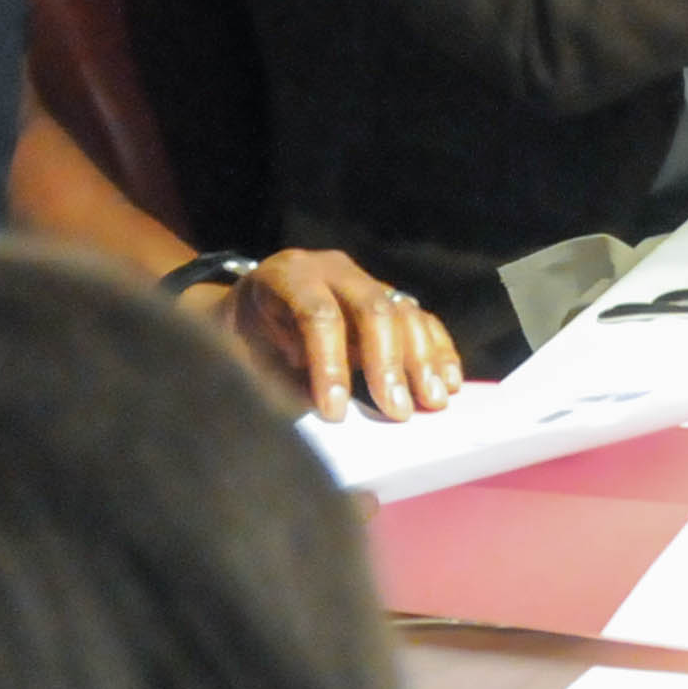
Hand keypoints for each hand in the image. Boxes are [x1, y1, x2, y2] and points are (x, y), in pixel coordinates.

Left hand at [228, 249, 462, 421]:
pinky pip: (422, 320)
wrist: (243, 313)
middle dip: (388, 363)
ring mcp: (365, 280)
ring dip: (422, 360)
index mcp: (287, 275)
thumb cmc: (240, 341)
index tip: (335, 414)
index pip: (319, 315)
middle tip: (397, 412)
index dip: (329, 365)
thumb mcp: (244, 359)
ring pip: (404, 312)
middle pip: (373, 309)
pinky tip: (447, 382)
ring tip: (431, 402)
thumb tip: (324, 419)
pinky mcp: (388, 298)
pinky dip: (437, 351)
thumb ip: (278, 382)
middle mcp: (332, 269)